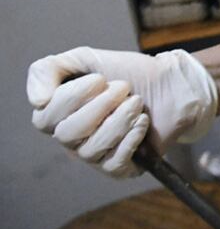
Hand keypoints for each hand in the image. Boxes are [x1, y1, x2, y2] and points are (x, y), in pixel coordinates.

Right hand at [27, 47, 218, 176]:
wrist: (172, 84)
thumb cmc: (129, 73)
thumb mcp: (86, 60)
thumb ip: (50, 69)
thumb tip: (37, 101)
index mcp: (58, 116)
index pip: (44, 118)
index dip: (73, 96)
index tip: (101, 78)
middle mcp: (72, 139)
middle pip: (67, 134)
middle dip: (101, 106)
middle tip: (124, 88)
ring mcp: (95, 156)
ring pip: (92, 149)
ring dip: (120, 119)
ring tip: (137, 102)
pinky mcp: (120, 168)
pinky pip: (114, 163)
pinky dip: (131, 137)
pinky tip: (143, 121)